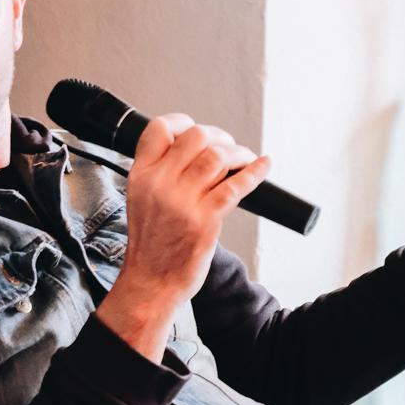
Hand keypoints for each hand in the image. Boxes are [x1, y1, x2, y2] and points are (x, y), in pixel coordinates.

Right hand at [120, 114, 272, 299]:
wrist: (151, 282)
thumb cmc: (150, 246)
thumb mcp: (141, 200)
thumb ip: (159, 174)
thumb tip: (191, 151)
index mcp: (140, 176)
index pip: (159, 129)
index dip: (182, 122)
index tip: (196, 129)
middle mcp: (159, 184)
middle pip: (196, 136)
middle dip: (219, 136)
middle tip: (227, 147)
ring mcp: (182, 202)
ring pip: (218, 156)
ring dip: (238, 153)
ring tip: (244, 159)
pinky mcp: (205, 220)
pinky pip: (236, 186)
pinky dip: (255, 172)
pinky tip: (263, 165)